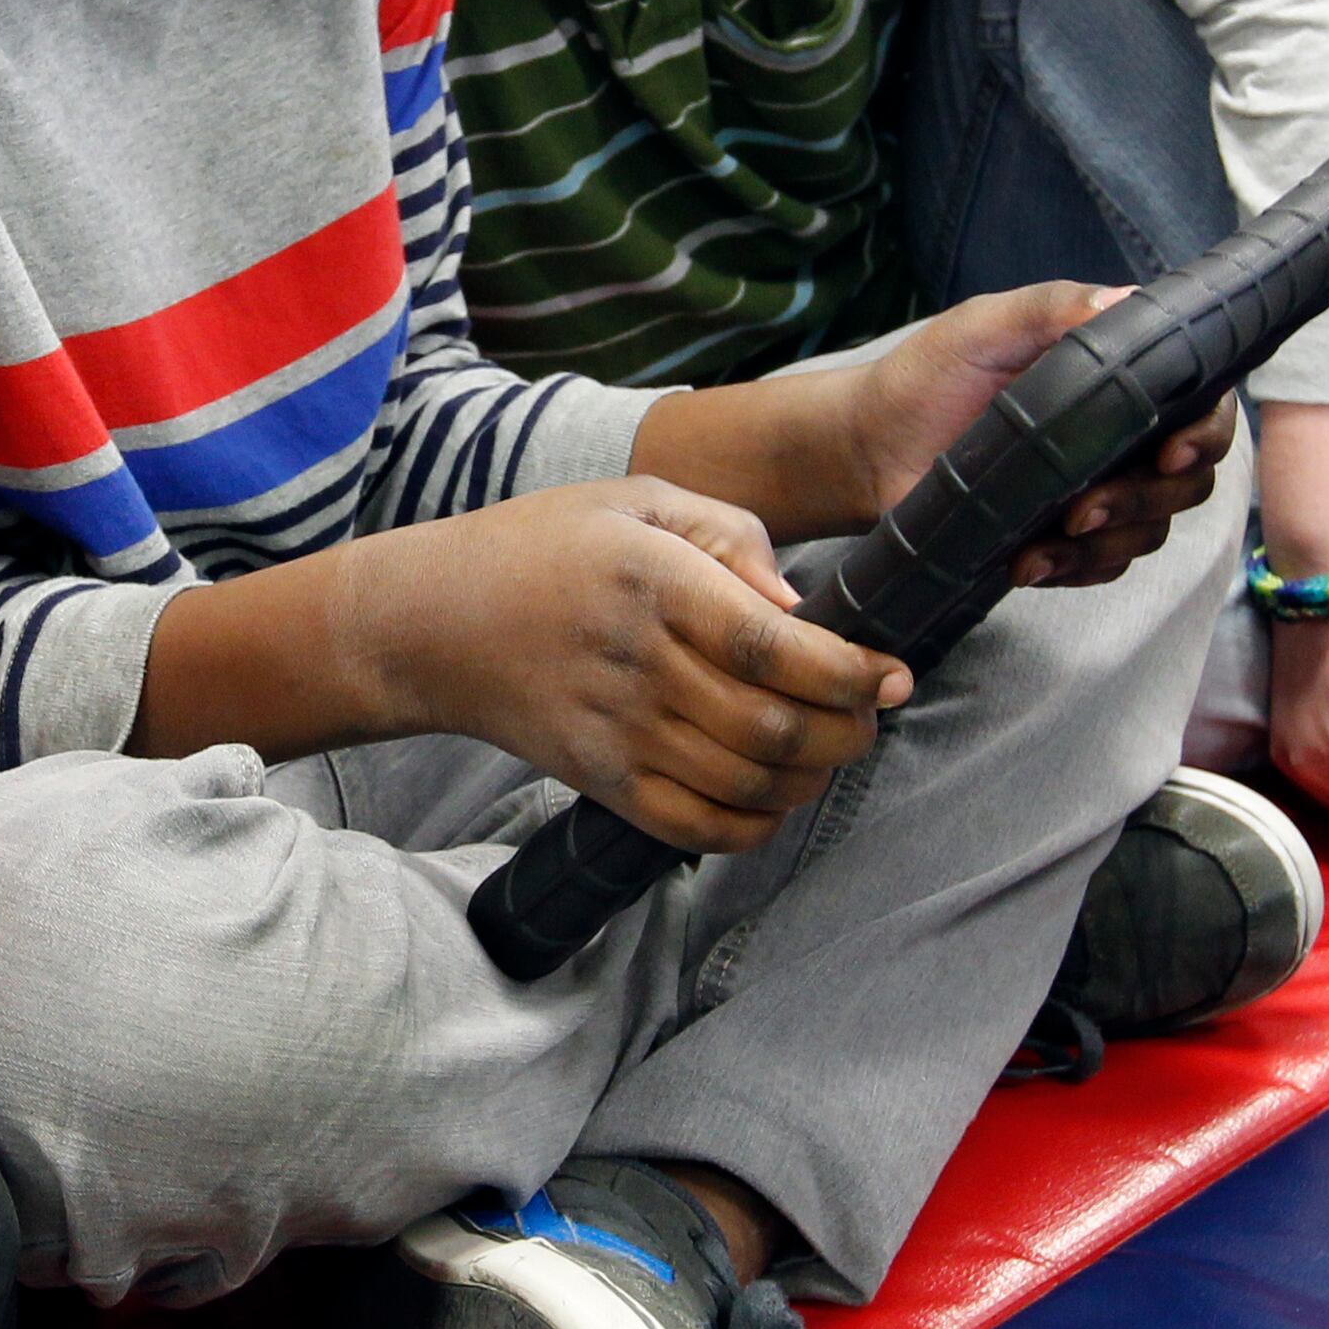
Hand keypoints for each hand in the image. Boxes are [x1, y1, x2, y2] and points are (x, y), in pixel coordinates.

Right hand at [383, 478, 910, 855]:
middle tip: (870, 712)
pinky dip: (756, 826)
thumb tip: (801, 609)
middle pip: (776, 727)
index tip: (892, 674)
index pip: (776, 648)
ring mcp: (618, 732)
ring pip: (749, 784)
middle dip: (849, 730)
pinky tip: (774, 796)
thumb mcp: (634, 501)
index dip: (851, 673)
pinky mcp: (601, 780)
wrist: (435, 622)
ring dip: (813, 778)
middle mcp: (640, 664)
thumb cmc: (544, 547)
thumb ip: (730, 533)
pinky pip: (699, 828)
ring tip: (830, 749)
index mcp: (654, 583)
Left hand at [847, 284, 1234, 587]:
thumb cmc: (926, 377)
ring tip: (1052, 538)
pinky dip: (1075, 569)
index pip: (1202, 406)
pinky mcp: (1064, 538)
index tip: (1173, 452)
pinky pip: (1103, 567)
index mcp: (1119, 379)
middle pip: (1188, 479)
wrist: (868, 446)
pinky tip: (1030, 563)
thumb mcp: (981, 327)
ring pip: (1151, 528)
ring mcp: (1096, 490)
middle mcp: (1121, 436)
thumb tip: (1124, 300)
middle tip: (1084, 507)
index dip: (1207, 433)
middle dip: (1147, 498)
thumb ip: (1049, 309)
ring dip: (1110, 540)